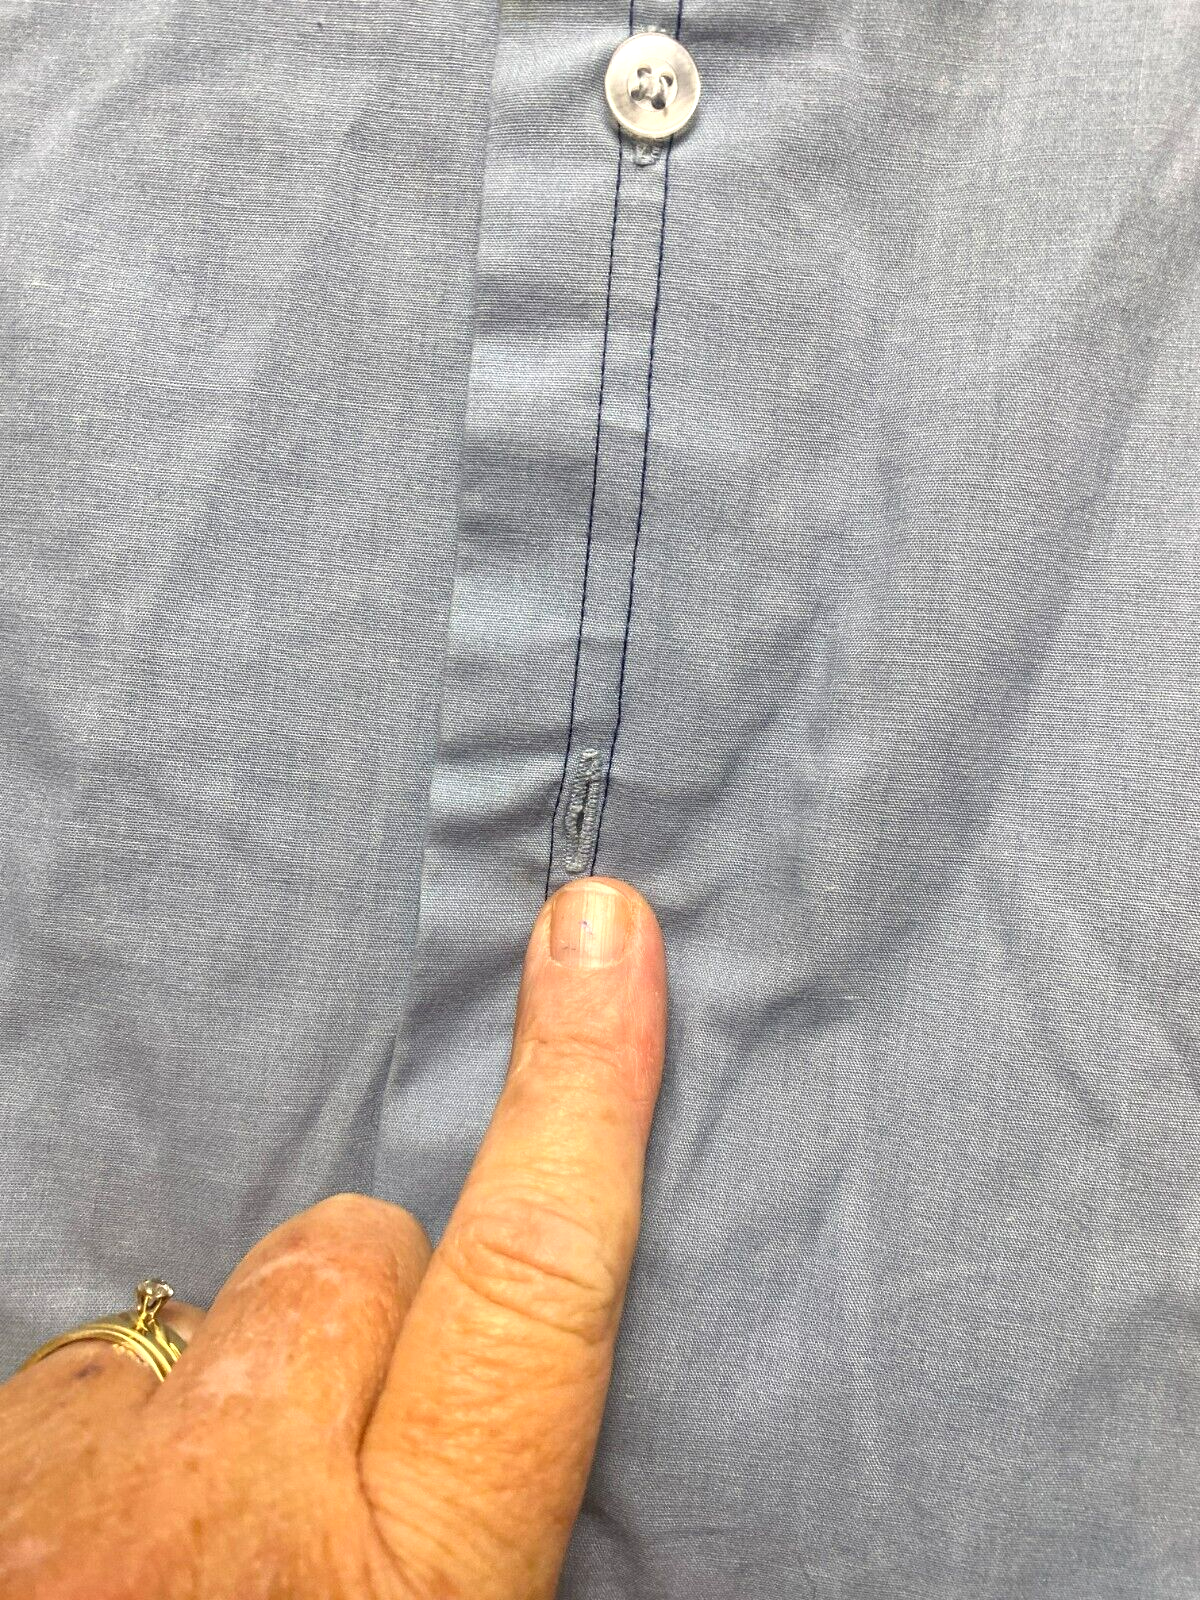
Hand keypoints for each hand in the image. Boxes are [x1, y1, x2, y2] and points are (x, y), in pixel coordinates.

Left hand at [0, 877, 666, 1599]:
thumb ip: (471, 1475)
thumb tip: (469, 1314)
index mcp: (418, 1584)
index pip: (526, 1286)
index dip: (579, 1096)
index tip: (597, 928)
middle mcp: (242, 1519)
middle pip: (345, 1257)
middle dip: (361, 1308)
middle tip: (337, 1464)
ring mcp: (84, 1490)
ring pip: (201, 1314)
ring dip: (212, 1392)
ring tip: (189, 1539)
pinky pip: (74, 1379)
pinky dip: (100, 1439)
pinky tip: (93, 1543)